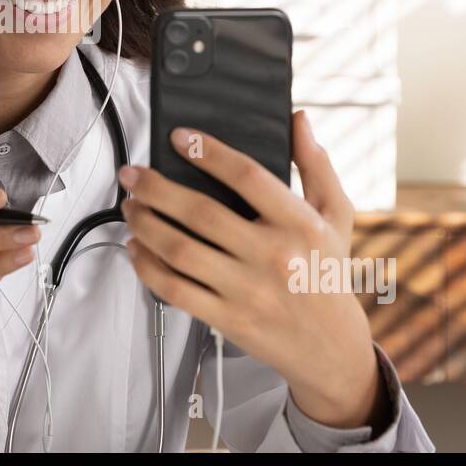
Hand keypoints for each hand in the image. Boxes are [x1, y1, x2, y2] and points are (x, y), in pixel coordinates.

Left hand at [120, 111, 388, 430]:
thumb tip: (298, 119)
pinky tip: (136, 248)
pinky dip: (147, 267)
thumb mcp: (335, 215)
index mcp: (299, 223)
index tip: (179, 137)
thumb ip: (316, 165)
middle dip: (155, 188)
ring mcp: (247, 290)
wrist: (330, 346)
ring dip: (145, 224)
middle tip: (132, 174)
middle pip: (200, 213)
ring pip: (180, 250)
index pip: (248, 176)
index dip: (209, 152)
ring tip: (130, 206)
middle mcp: (273, 256)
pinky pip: (175, 289)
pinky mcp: (227, 319)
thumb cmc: (327, 272)